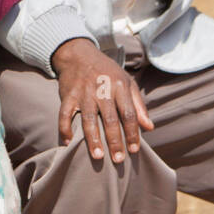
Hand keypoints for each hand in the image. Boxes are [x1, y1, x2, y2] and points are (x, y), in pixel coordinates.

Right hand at [50, 37, 153, 162]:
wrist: (79, 55)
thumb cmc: (107, 71)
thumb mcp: (127, 82)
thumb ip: (138, 105)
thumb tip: (149, 128)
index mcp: (119, 87)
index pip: (129, 114)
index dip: (133, 133)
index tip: (134, 150)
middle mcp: (101, 90)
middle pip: (110, 119)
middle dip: (114, 141)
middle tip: (118, 159)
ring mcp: (83, 93)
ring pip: (88, 119)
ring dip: (92, 139)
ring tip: (97, 156)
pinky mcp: (68, 95)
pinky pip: (64, 114)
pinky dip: (65, 128)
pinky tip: (68, 142)